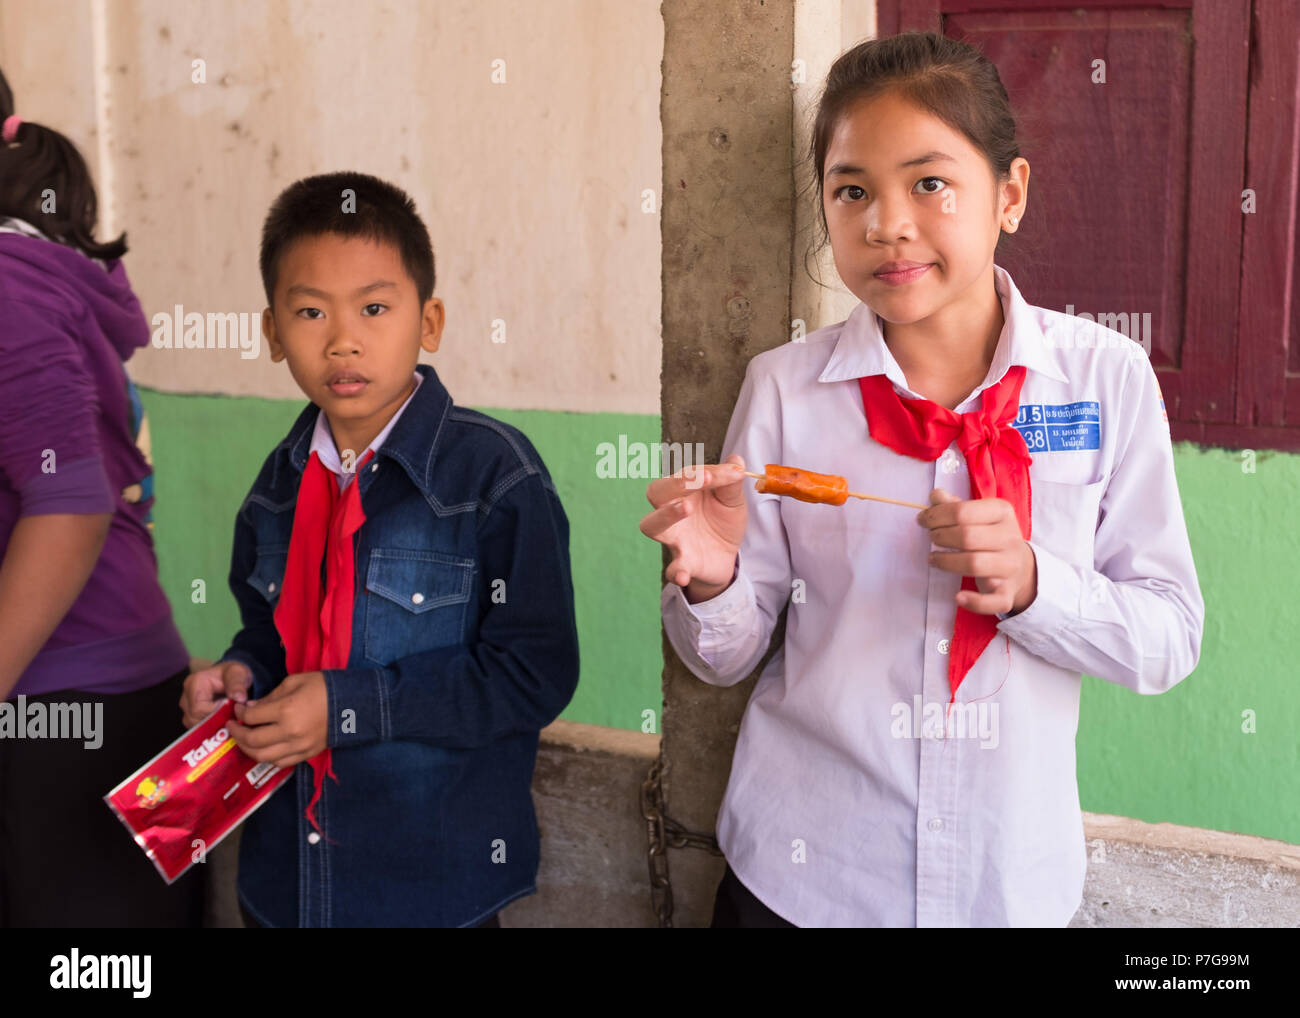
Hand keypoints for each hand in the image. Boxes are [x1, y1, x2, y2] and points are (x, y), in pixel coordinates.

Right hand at [180, 659, 252, 727]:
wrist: (231, 677)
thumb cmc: (233, 674)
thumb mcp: (238, 673)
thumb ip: (237, 684)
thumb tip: (239, 698)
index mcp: (194, 683)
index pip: (198, 708)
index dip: (215, 713)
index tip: (230, 710)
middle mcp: (186, 696)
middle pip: (194, 718)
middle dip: (214, 720)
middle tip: (231, 716)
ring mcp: (186, 707)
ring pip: (195, 725)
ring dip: (212, 725)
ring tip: (227, 717)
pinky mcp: (190, 715)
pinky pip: (197, 728)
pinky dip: (210, 727)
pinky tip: (222, 721)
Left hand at [226, 670, 328, 767]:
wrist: (352, 703)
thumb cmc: (323, 687)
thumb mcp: (294, 682)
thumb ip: (270, 696)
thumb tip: (251, 708)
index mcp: (286, 710)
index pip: (251, 717)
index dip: (239, 713)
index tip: (237, 710)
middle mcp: (289, 732)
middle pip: (252, 740)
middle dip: (237, 733)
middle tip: (233, 726)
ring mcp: (298, 746)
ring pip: (262, 756)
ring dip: (248, 749)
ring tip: (244, 740)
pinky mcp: (306, 754)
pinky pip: (279, 763)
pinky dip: (266, 758)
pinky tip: (262, 749)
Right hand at [640, 455, 747, 602]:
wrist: (727, 555)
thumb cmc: (722, 519)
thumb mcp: (732, 498)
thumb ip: (731, 481)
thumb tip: (737, 460)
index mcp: (682, 491)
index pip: (686, 474)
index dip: (706, 471)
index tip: (733, 473)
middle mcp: (670, 511)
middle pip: (656, 492)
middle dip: (675, 484)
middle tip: (698, 479)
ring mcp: (673, 538)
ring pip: (652, 525)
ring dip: (666, 515)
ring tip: (685, 508)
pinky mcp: (682, 564)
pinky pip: (671, 569)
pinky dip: (675, 571)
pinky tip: (683, 573)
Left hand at [915, 489, 1036, 615]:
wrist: (1020, 566)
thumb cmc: (990, 536)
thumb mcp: (978, 515)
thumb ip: (955, 505)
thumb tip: (935, 495)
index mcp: (1002, 512)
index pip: (963, 511)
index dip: (936, 516)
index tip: (922, 521)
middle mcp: (1010, 538)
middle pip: (966, 536)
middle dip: (940, 537)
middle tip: (931, 539)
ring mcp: (1010, 566)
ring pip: (974, 564)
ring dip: (946, 562)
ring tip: (933, 559)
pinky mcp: (1007, 592)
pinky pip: (992, 601)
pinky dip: (974, 601)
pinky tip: (957, 596)